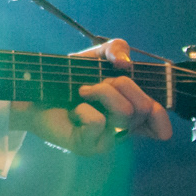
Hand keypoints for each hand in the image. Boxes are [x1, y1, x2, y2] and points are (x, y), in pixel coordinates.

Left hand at [10, 38, 172, 154]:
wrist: (36, 92)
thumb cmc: (68, 78)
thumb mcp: (95, 56)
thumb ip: (116, 48)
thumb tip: (126, 62)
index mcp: (129, 112)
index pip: (160, 125)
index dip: (160, 115)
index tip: (149, 104)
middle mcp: (122, 128)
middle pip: (144, 107)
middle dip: (121, 85)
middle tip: (98, 84)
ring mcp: (107, 140)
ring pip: (124, 112)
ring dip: (101, 92)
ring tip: (81, 92)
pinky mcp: (89, 146)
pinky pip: (98, 122)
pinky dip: (84, 109)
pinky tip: (73, 112)